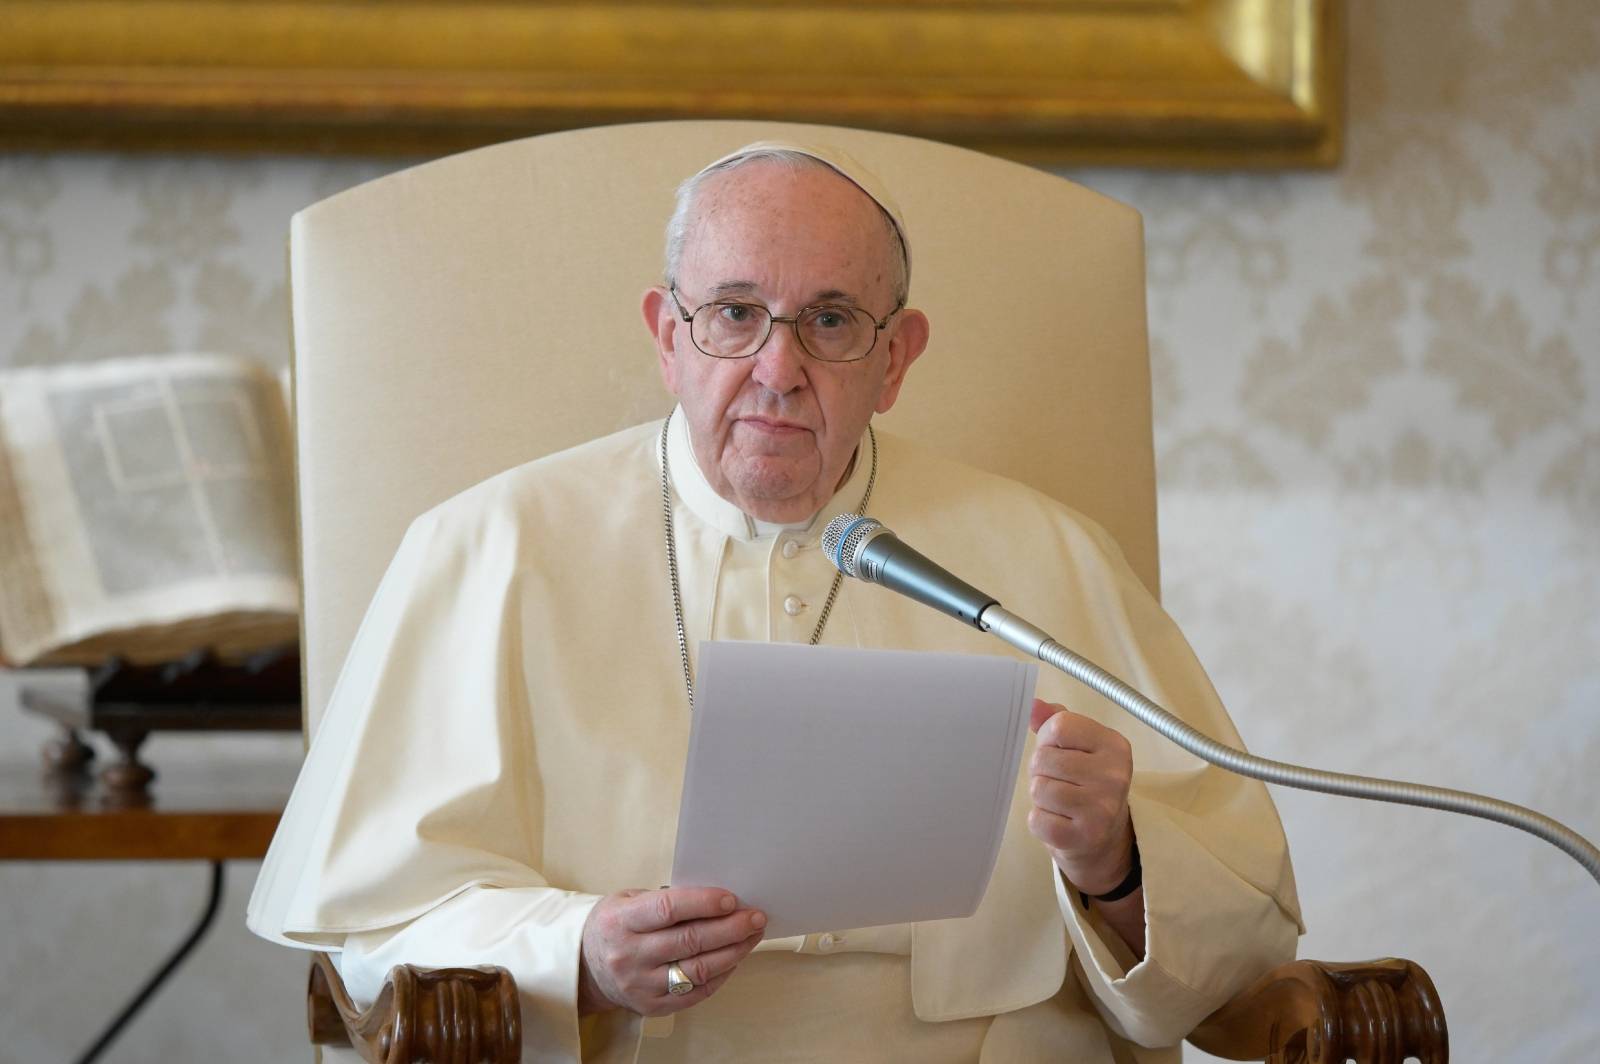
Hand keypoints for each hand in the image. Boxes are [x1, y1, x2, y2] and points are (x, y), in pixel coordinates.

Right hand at [578, 887, 766, 1016]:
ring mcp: (640, 985)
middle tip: (755, 916)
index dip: (703, 903)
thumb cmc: (615, 925)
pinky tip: (734, 959)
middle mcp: (629, 955)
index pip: (668, 910)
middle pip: (690, 941)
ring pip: (698, 970)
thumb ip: (665, 899)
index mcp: (621, 921)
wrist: (586, 967)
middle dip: (730, 928)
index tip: (731, 899)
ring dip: (733, 952)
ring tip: (752, 936)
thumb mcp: (627, 900)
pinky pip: (696, 992)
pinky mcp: (652, 1006)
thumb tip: (717, 898)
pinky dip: (721, 975)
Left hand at [1027, 698, 1135, 895]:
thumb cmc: (1085, 782)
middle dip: (1041, 770)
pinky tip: (1058, 820)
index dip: (1048, 738)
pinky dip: (1040, 821)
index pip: (1060, 726)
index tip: (1060, 750)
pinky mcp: (1085, 836)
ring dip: (1041, 796)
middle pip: (1044, 758)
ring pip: (1039, 789)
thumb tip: (1032, 705)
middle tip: (1059, 781)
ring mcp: (1102, 808)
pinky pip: (1038, 820)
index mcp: (1115, 745)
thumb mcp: (1079, 746)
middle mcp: (1114, 776)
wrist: (1104, 836)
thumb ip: (1056, 721)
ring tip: (1059, 801)